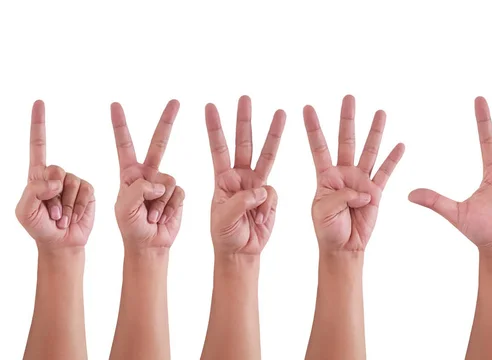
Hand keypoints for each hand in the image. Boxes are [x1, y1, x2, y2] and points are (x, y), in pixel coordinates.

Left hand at [15, 100, 94, 248]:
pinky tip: (74, 217)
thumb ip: (34, 191)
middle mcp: (57, 175)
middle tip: (51, 215)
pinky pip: (86, 191)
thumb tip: (57, 179)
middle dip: (53, 196)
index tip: (40, 102)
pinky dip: (79, 207)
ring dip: (67, 206)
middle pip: (57, 171)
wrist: (62, 243)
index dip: (39, 124)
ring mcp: (74, 182)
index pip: (38, 145)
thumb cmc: (39, 229)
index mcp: (37, 175)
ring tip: (61, 219)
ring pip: (72, 184)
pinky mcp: (89, 191)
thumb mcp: (25, 212)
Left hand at [110, 100, 184, 248]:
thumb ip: (137, 189)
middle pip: (159, 143)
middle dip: (167, 121)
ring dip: (159, 203)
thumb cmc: (130, 228)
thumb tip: (159, 183)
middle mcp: (148, 174)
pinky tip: (162, 218)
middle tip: (175, 101)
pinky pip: (179, 193)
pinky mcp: (178, 194)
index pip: (124, 145)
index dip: (120, 125)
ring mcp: (164, 184)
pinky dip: (170, 208)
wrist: (148, 245)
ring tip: (150, 217)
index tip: (115, 104)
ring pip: (169, 180)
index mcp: (129, 173)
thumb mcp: (123, 208)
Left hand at [205, 96, 285, 255]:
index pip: (217, 148)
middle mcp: (240, 177)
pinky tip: (259, 220)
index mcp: (222, 179)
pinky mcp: (270, 196)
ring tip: (280, 112)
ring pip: (266, 155)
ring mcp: (256, 185)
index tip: (210, 106)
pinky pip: (273, 195)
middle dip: (243, 120)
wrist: (241, 252)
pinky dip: (267, 208)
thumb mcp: (222, 219)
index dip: (214, 128)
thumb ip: (240, 202)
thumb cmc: (224, 235)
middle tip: (244, 98)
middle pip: (242, 143)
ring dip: (273, 134)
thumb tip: (262, 189)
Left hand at [303, 95, 404, 251]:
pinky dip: (393, 159)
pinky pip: (385, 172)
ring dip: (374, 132)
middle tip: (348, 97)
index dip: (313, 128)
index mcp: (325, 176)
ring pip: (368, 151)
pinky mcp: (375, 192)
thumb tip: (364, 191)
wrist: (343, 247)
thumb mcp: (323, 210)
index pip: (318, 147)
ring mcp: (360, 181)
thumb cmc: (327, 229)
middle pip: (346, 140)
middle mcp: (344, 173)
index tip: (307, 108)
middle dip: (347, 119)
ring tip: (380, 112)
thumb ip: (341, 197)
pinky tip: (399, 145)